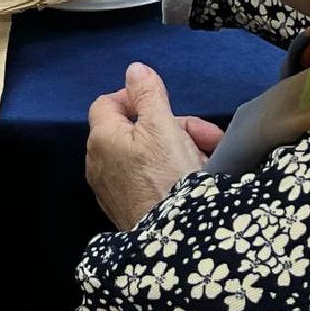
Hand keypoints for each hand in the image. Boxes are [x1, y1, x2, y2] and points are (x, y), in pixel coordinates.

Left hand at [86, 62, 221, 230]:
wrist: (174, 241)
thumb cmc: (167, 179)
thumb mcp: (162, 125)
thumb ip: (147, 93)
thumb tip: (134, 69)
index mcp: (102, 138)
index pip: (107, 103)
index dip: (134, 97)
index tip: (162, 103)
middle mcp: (100, 163)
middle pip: (135, 129)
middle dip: (174, 126)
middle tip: (205, 135)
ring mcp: (113, 188)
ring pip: (147, 154)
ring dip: (180, 148)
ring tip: (210, 157)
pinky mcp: (129, 207)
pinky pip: (148, 178)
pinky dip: (171, 172)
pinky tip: (198, 175)